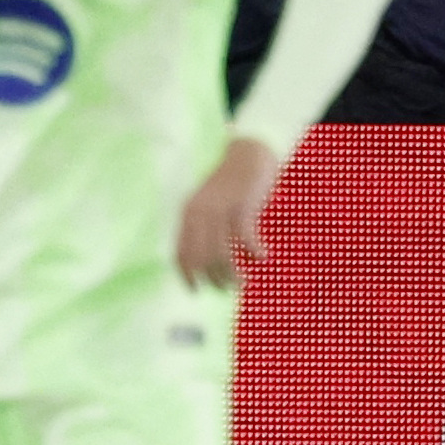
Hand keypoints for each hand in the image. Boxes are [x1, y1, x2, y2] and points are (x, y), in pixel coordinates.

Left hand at [174, 135, 283, 289]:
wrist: (249, 153)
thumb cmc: (232, 184)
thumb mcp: (209, 205)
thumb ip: (203, 228)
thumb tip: (206, 262)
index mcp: (188, 214)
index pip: (181, 253)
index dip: (186, 276)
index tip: (195, 291)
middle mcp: (199, 212)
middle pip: (201, 259)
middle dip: (214, 279)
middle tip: (229, 288)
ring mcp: (220, 209)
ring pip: (221, 255)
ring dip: (232, 273)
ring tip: (244, 281)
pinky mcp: (241, 206)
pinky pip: (244, 239)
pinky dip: (254, 252)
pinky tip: (263, 256)